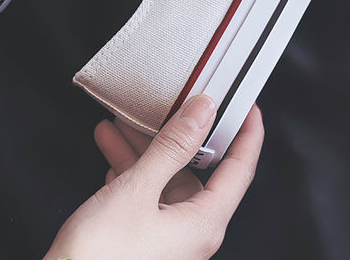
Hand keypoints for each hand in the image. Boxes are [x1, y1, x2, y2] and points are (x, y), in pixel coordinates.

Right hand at [44, 96, 263, 259]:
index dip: (248, 135)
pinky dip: (130, 170)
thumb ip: (172, 148)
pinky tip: (113, 154)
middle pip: (194, 171)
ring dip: (144, 150)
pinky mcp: (143, 240)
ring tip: (121, 124)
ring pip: (164, 180)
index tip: (248, 108)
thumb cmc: (101, 257)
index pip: (239, 170)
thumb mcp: (138, 190)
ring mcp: (167, 238)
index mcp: (203, 224)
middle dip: (173, 134)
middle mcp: (190, 234)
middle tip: (166, 105)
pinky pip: (145, 195)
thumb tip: (201, 114)